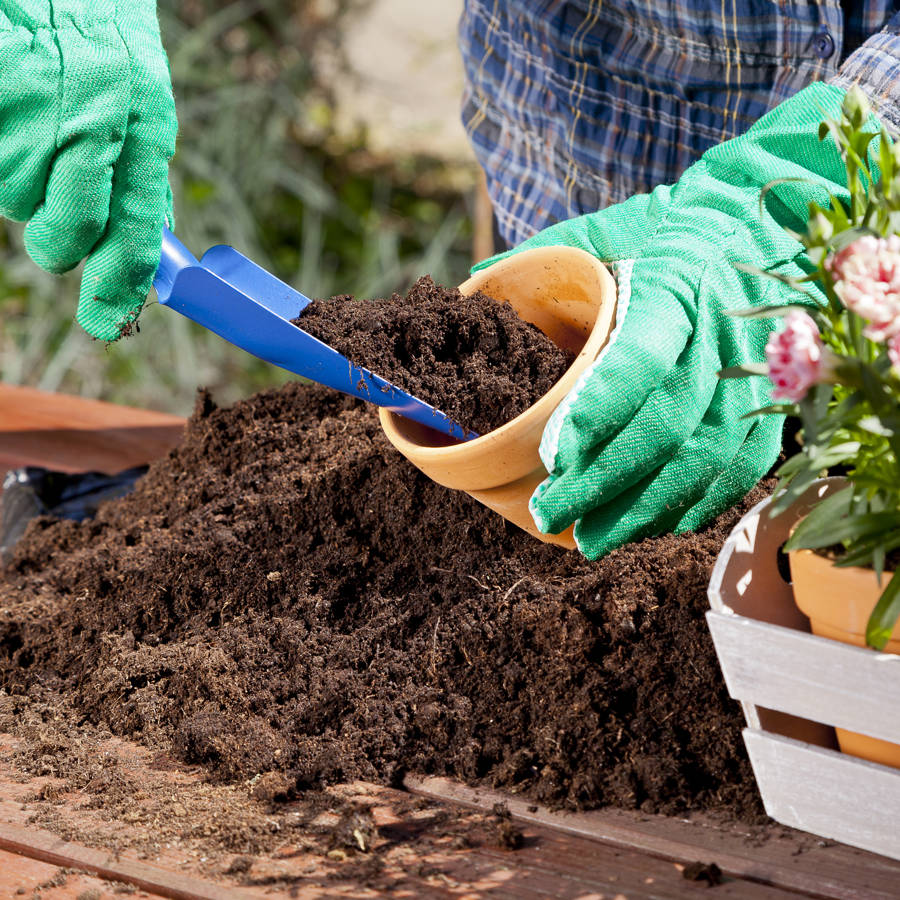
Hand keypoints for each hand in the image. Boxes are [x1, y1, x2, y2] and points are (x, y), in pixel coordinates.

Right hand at [0, 0, 176, 340]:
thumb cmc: (93, 30)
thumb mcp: (139, 96)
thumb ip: (142, 172)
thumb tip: (147, 244)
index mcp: (140, 122)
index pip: (132, 232)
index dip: (115, 286)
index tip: (106, 324)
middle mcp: (88, 120)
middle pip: (62, 232)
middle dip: (58, 238)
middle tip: (55, 203)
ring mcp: (27, 110)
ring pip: (15, 202)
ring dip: (22, 182)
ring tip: (31, 126)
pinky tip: (10, 116)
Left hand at [474, 82, 878, 556]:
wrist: (764, 221)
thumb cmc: (672, 229)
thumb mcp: (610, 228)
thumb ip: (547, 257)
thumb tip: (475, 285)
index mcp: (672, 288)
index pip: (636, 361)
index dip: (597, 415)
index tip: (555, 457)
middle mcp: (718, 336)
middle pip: (665, 426)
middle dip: (605, 482)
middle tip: (553, 514)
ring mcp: (754, 372)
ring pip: (705, 458)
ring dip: (647, 508)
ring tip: (595, 538)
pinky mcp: (773, 399)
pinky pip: (742, 466)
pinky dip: (698, 503)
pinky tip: (655, 525)